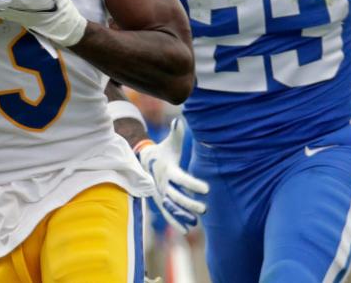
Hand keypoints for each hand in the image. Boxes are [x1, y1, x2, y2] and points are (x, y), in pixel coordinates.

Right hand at [137, 119, 209, 234]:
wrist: (143, 161)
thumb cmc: (163, 150)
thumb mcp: (169, 142)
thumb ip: (175, 133)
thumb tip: (179, 120)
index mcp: (167, 170)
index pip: (181, 179)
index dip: (193, 184)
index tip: (207, 190)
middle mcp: (162, 183)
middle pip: (176, 196)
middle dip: (190, 203)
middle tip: (205, 209)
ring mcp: (159, 194)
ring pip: (171, 207)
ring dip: (183, 215)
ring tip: (196, 221)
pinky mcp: (159, 200)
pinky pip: (167, 213)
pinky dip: (175, 222)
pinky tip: (186, 230)